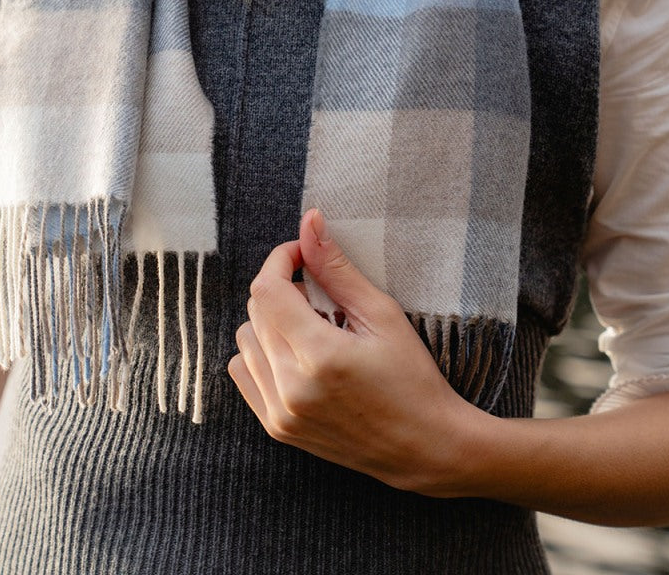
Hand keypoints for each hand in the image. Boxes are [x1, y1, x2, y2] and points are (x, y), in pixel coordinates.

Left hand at [228, 208, 483, 495]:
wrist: (425, 447)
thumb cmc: (413, 378)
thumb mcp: (382, 315)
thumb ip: (337, 268)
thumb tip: (309, 222)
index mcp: (319, 356)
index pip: (267, 289)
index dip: (280, 260)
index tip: (302, 255)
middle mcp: (290, 388)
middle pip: (255, 311)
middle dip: (281, 289)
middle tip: (319, 295)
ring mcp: (279, 413)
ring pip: (245, 339)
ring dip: (270, 322)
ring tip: (311, 329)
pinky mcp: (276, 427)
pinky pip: (243, 371)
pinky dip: (261, 352)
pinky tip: (295, 354)